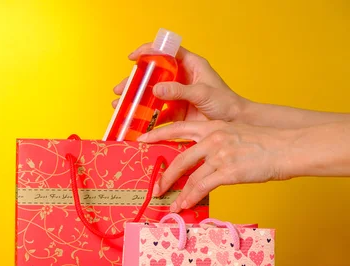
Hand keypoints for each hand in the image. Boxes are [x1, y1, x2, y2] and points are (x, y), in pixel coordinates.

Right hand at [113, 45, 247, 125]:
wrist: (235, 124)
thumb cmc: (226, 103)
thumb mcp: (202, 93)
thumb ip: (178, 90)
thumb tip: (155, 89)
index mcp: (190, 65)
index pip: (167, 52)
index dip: (149, 51)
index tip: (133, 58)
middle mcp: (181, 79)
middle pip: (154, 75)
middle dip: (135, 82)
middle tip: (120, 89)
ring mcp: (178, 96)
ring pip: (152, 95)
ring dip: (136, 101)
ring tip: (119, 106)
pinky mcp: (177, 113)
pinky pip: (157, 114)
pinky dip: (145, 119)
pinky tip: (134, 123)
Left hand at [138, 121, 293, 211]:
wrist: (288, 148)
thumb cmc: (267, 143)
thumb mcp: (237, 133)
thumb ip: (218, 143)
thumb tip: (204, 162)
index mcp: (213, 126)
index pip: (178, 128)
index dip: (157, 134)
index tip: (142, 140)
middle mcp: (213, 138)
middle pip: (179, 159)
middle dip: (165, 176)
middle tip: (155, 188)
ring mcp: (219, 154)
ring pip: (189, 177)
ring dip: (179, 193)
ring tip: (172, 205)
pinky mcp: (228, 171)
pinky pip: (202, 187)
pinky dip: (191, 198)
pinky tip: (185, 205)